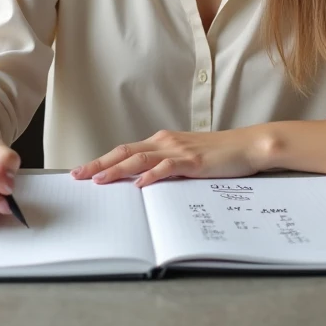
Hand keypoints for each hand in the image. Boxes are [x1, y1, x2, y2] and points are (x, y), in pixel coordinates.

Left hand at [70, 127, 270, 186]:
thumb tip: (143, 181)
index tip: (83, 170)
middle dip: (99, 163)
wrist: (247, 145)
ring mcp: (179, 150)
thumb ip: (165, 166)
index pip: (125, 150)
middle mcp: (166, 142)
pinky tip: (139, 184)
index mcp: (162, 141)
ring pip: (140, 158)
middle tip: (78, 175)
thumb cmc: (219, 154)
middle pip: (125, 151)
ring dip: (118, 169)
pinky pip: (167, 168)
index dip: (102, 159)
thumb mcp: (187, 158)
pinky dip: (151, 175)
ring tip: (100, 180)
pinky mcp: (193, 160)